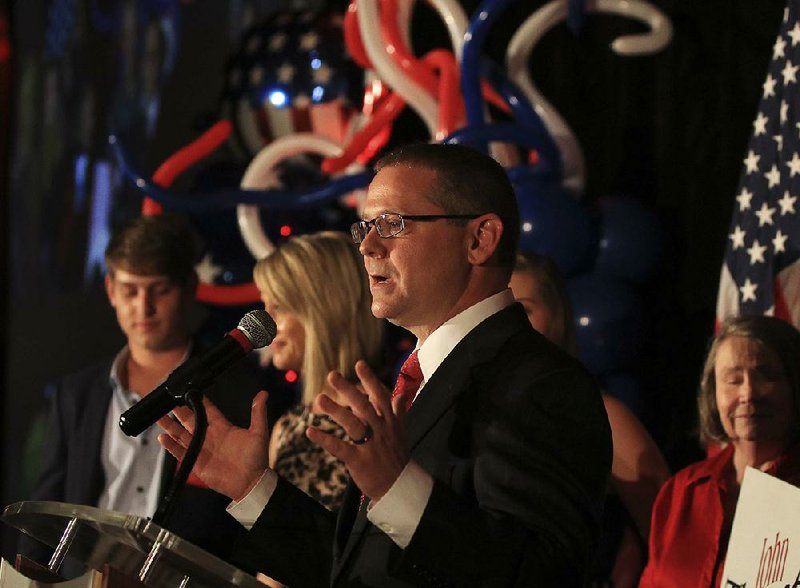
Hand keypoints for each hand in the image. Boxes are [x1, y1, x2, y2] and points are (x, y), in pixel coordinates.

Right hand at [158, 390, 270, 500]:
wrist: (250, 483)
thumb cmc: (256, 459)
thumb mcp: (258, 433)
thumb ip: (258, 413)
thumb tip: (263, 394)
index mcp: (223, 427)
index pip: (207, 411)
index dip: (198, 401)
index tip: (188, 391)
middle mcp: (210, 436)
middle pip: (190, 421)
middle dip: (179, 412)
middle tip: (168, 402)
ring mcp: (202, 450)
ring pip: (182, 435)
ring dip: (170, 427)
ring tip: (159, 417)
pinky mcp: (196, 464)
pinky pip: (181, 453)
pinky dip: (171, 446)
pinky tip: (162, 438)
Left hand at [307, 360, 409, 499]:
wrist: (400, 487)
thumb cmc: (397, 458)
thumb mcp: (401, 432)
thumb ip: (399, 411)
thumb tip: (402, 394)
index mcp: (390, 422)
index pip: (380, 396)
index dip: (370, 380)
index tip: (359, 364)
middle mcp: (381, 430)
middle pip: (364, 406)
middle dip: (348, 390)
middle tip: (332, 375)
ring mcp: (370, 445)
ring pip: (353, 424)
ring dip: (335, 411)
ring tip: (319, 399)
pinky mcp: (359, 461)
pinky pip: (340, 448)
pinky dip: (325, 439)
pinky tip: (310, 431)